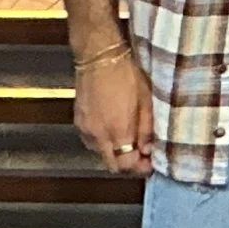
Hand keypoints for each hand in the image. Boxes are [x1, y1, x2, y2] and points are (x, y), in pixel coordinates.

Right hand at [73, 54, 154, 176]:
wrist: (99, 58)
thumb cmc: (127, 76)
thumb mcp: (146, 101)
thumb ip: (146, 129)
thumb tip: (148, 149)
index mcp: (117, 131)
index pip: (126, 165)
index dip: (139, 168)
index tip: (150, 164)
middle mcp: (97, 135)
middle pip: (112, 165)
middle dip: (128, 165)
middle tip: (142, 157)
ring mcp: (85, 129)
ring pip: (100, 154)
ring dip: (115, 154)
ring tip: (130, 142)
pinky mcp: (78, 122)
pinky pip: (91, 142)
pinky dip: (104, 143)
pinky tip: (115, 132)